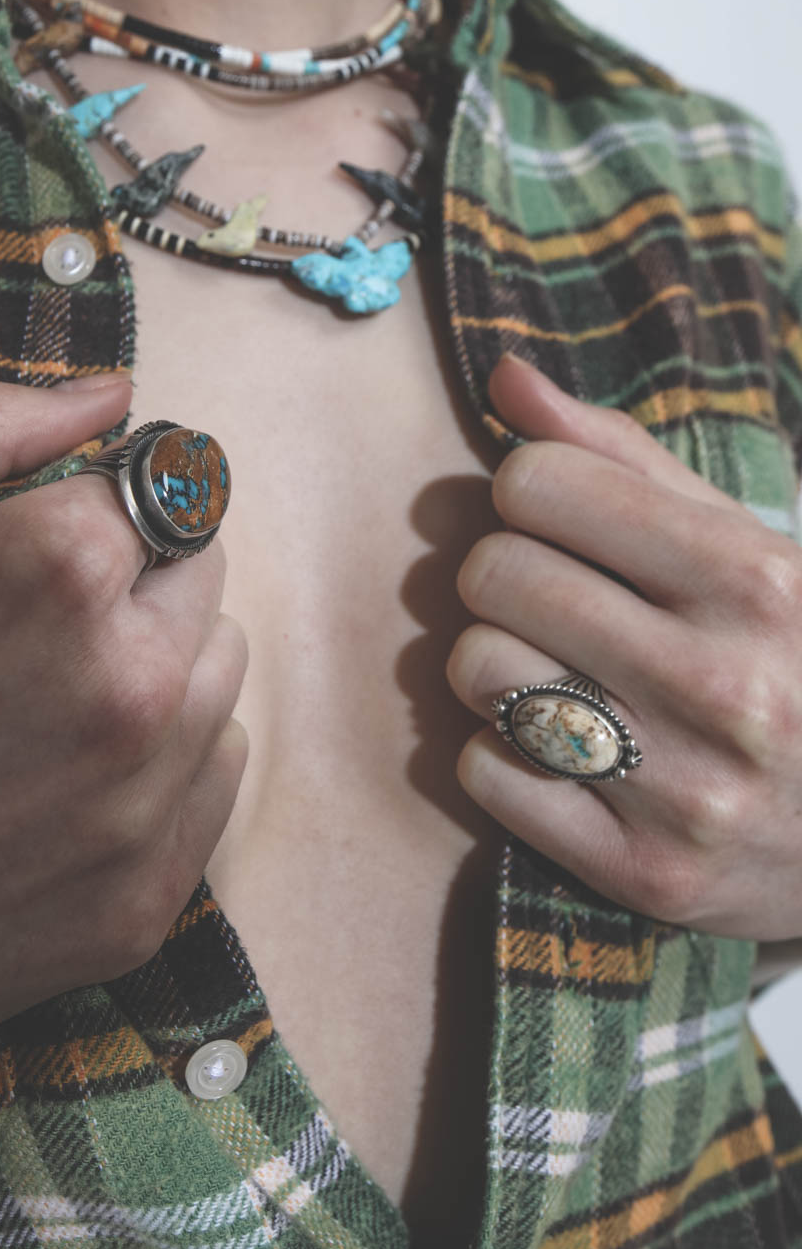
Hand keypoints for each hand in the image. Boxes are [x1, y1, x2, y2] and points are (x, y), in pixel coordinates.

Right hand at [0, 379, 247, 1085]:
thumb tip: (112, 395)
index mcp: (52, 573)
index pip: (156, 490)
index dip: (90, 507)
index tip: (38, 536)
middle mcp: (127, 689)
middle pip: (201, 578)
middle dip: (131, 580)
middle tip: (21, 624)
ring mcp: (138, 810)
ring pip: (219, 677)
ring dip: (156, 665)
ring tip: (37, 701)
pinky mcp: (138, 906)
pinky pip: (217, 778)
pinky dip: (165, 760)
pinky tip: (65, 778)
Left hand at [447, 353, 801, 939]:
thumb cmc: (797, 657)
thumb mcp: (743, 545)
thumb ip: (620, 458)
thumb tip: (504, 377)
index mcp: (754, 580)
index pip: (538, 484)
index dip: (529, 493)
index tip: (557, 519)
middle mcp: (723, 684)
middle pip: (494, 575)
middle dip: (501, 574)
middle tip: (542, 595)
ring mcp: (686, 789)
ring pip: (478, 670)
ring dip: (492, 661)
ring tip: (547, 667)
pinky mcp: (644, 872)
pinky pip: (485, 773)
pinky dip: (500, 753)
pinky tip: (554, 748)